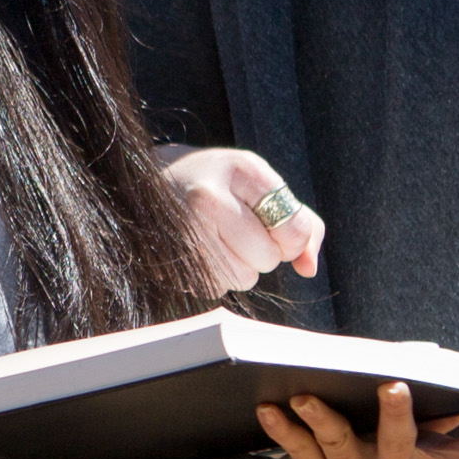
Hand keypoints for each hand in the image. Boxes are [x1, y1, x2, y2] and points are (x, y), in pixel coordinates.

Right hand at [160, 146, 318, 291]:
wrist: (150, 179)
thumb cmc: (219, 183)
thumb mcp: (261, 185)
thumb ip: (300, 223)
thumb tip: (308, 269)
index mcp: (240, 169)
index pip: (294, 228)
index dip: (292, 238)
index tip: (276, 227)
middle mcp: (208, 198)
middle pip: (267, 258)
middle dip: (262, 252)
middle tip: (240, 229)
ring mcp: (182, 230)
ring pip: (242, 278)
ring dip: (239, 267)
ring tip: (217, 237)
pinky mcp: (165, 258)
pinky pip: (214, 289)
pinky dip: (215, 276)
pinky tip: (199, 249)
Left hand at [258, 375, 458, 458]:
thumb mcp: (415, 450)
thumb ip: (433, 413)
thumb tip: (442, 362)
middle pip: (402, 446)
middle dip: (398, 416)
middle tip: (395, 386)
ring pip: (338, 445)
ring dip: (321, 417)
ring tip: (304, 396)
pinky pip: (296, 450)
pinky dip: (281, 427)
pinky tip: (267, 407)